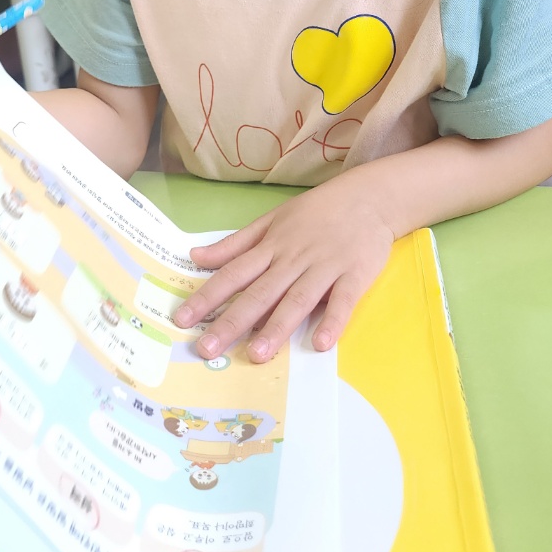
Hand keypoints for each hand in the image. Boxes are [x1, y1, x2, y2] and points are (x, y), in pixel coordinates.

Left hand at [173, 174, 393, 363]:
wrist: (369, 196)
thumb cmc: (316, 212)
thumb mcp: (271, 220)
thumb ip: (235, 243)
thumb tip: (195, 256)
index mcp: (271, 246)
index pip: (233, 274)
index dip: (207, 296)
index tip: (182, 319)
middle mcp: (293, 258)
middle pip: (259, 293)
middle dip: (232, 321)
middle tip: (207, 349)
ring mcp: (325, 267)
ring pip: (297, 300)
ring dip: (276, 328)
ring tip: (256, 355)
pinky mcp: (355, 274)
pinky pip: (343, 301)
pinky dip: (333, 321)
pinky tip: (320, 343)